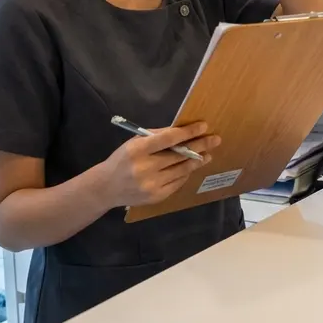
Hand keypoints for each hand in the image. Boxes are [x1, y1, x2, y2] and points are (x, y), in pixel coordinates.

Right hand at [99, 121, 221, 207]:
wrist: (106, 187)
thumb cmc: (122, 160)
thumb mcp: (134, 143)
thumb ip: (156, 137)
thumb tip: (181, 131)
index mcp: (138, 150)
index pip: (168, 139)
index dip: (188, 132)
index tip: (203, 126)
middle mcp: (145, 168)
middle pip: (179, 155)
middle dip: (200, 146)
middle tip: (215, 139)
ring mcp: (152, 184)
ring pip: (182, 169)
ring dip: (197, 160)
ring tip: (208, 154)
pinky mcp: (157, 196)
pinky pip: (178, 182)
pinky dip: (186, 173)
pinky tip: (192, 166)